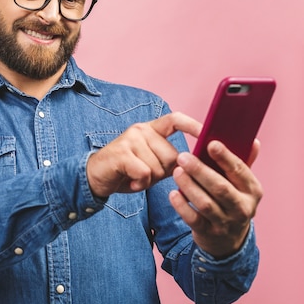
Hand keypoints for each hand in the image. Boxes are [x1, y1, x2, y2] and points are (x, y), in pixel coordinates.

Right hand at [86, 112, 201, 196]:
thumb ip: (168, 159)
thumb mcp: (151, 162)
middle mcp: (141, 130)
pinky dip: (140, 184)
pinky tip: (131, 183)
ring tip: (135, 178)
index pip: (175, 119)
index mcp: (150, 129)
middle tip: (146, 174)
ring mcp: (130, 140)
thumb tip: (194, 164)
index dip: (193, 126)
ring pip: (159, 167)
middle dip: (164, 173)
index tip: (209, 134)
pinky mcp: (121, 153)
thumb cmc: (126, 172)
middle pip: (172, 155)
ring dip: (150, 181)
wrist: (94, 178)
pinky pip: (145, 173)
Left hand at [169, 140, 263, 257]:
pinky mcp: (209, 233)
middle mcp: (243, 207)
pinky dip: (182, 206)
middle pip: (221, 188)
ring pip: (206, 204)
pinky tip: (173, 194)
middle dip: (200, 171)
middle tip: (183, 156)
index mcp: (252, 190)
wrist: (228, 240)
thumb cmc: (231, 200)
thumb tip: (252, 141)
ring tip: (177, 172)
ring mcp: (226, 222)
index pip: (240, 171)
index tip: (210, 143)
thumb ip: (244, 162)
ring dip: (189, 186)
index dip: (225, 157)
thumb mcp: (241, 185)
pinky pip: (193, 219)